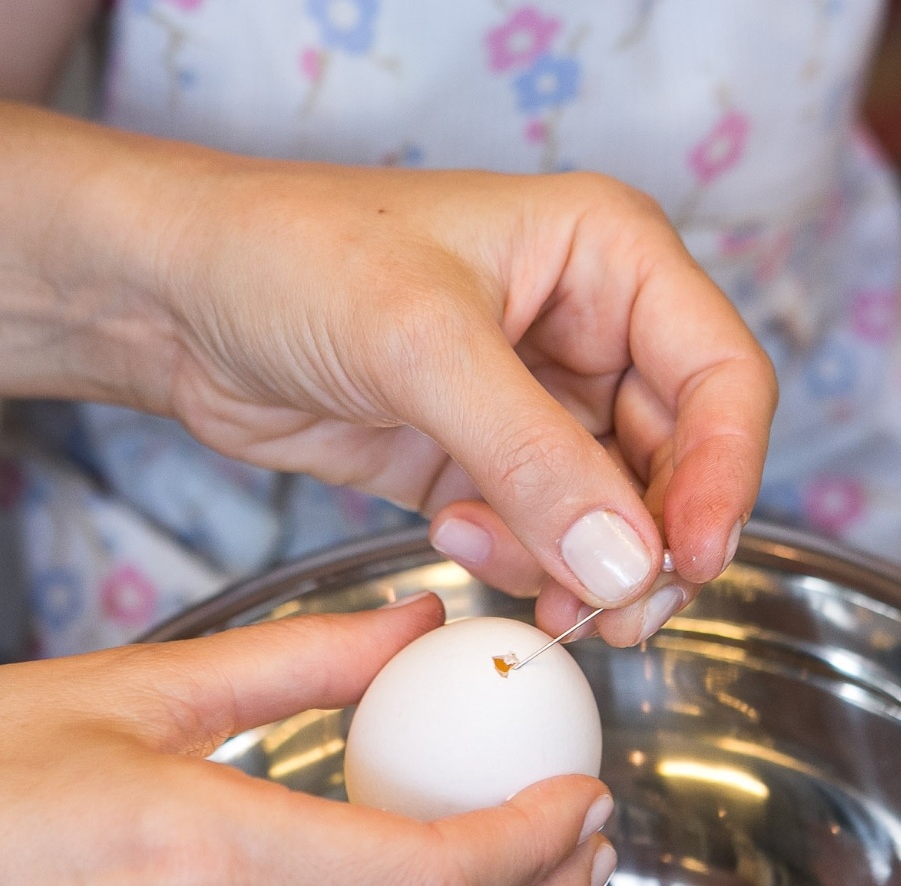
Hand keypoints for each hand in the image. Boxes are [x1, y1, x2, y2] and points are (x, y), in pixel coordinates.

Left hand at [140, 162, 773, 645]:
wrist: (173, 298)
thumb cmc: (290, 258)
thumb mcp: (421, 346)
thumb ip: (534, 457)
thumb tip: (629, 564)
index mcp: (609, 255)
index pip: (724, 377)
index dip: (726, 476)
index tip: (692, 561)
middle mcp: (593, 326)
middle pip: (681, 461)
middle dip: (650, 544)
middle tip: (615, 615)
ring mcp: (541, 402)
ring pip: (616, 514)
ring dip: (583, 568)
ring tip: (527, 589)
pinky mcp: (485, 463)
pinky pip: (544, 537)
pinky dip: (524, 567)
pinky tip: (463, 548)